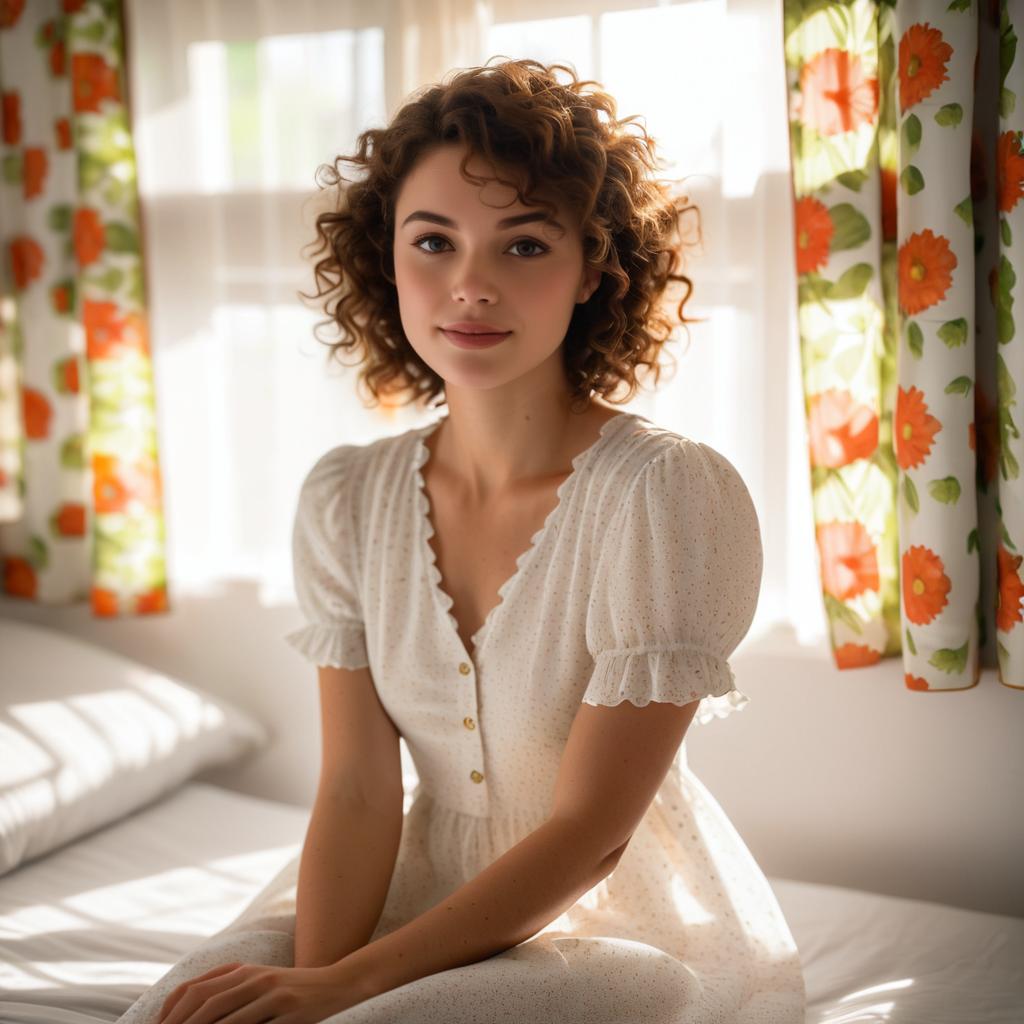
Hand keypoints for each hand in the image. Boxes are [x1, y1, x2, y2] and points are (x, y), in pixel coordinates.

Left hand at [155, 960, 369, 1023]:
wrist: (340, 985)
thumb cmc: (294, 990)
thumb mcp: (260, 983)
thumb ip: (229, 991)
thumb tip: (188, 1013)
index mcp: (243, 970)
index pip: (193, 989)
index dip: (168, 1012)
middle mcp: (255, 978)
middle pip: (204, 1003)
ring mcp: (273, 995)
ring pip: (224, 1017)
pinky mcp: (290, 1012)